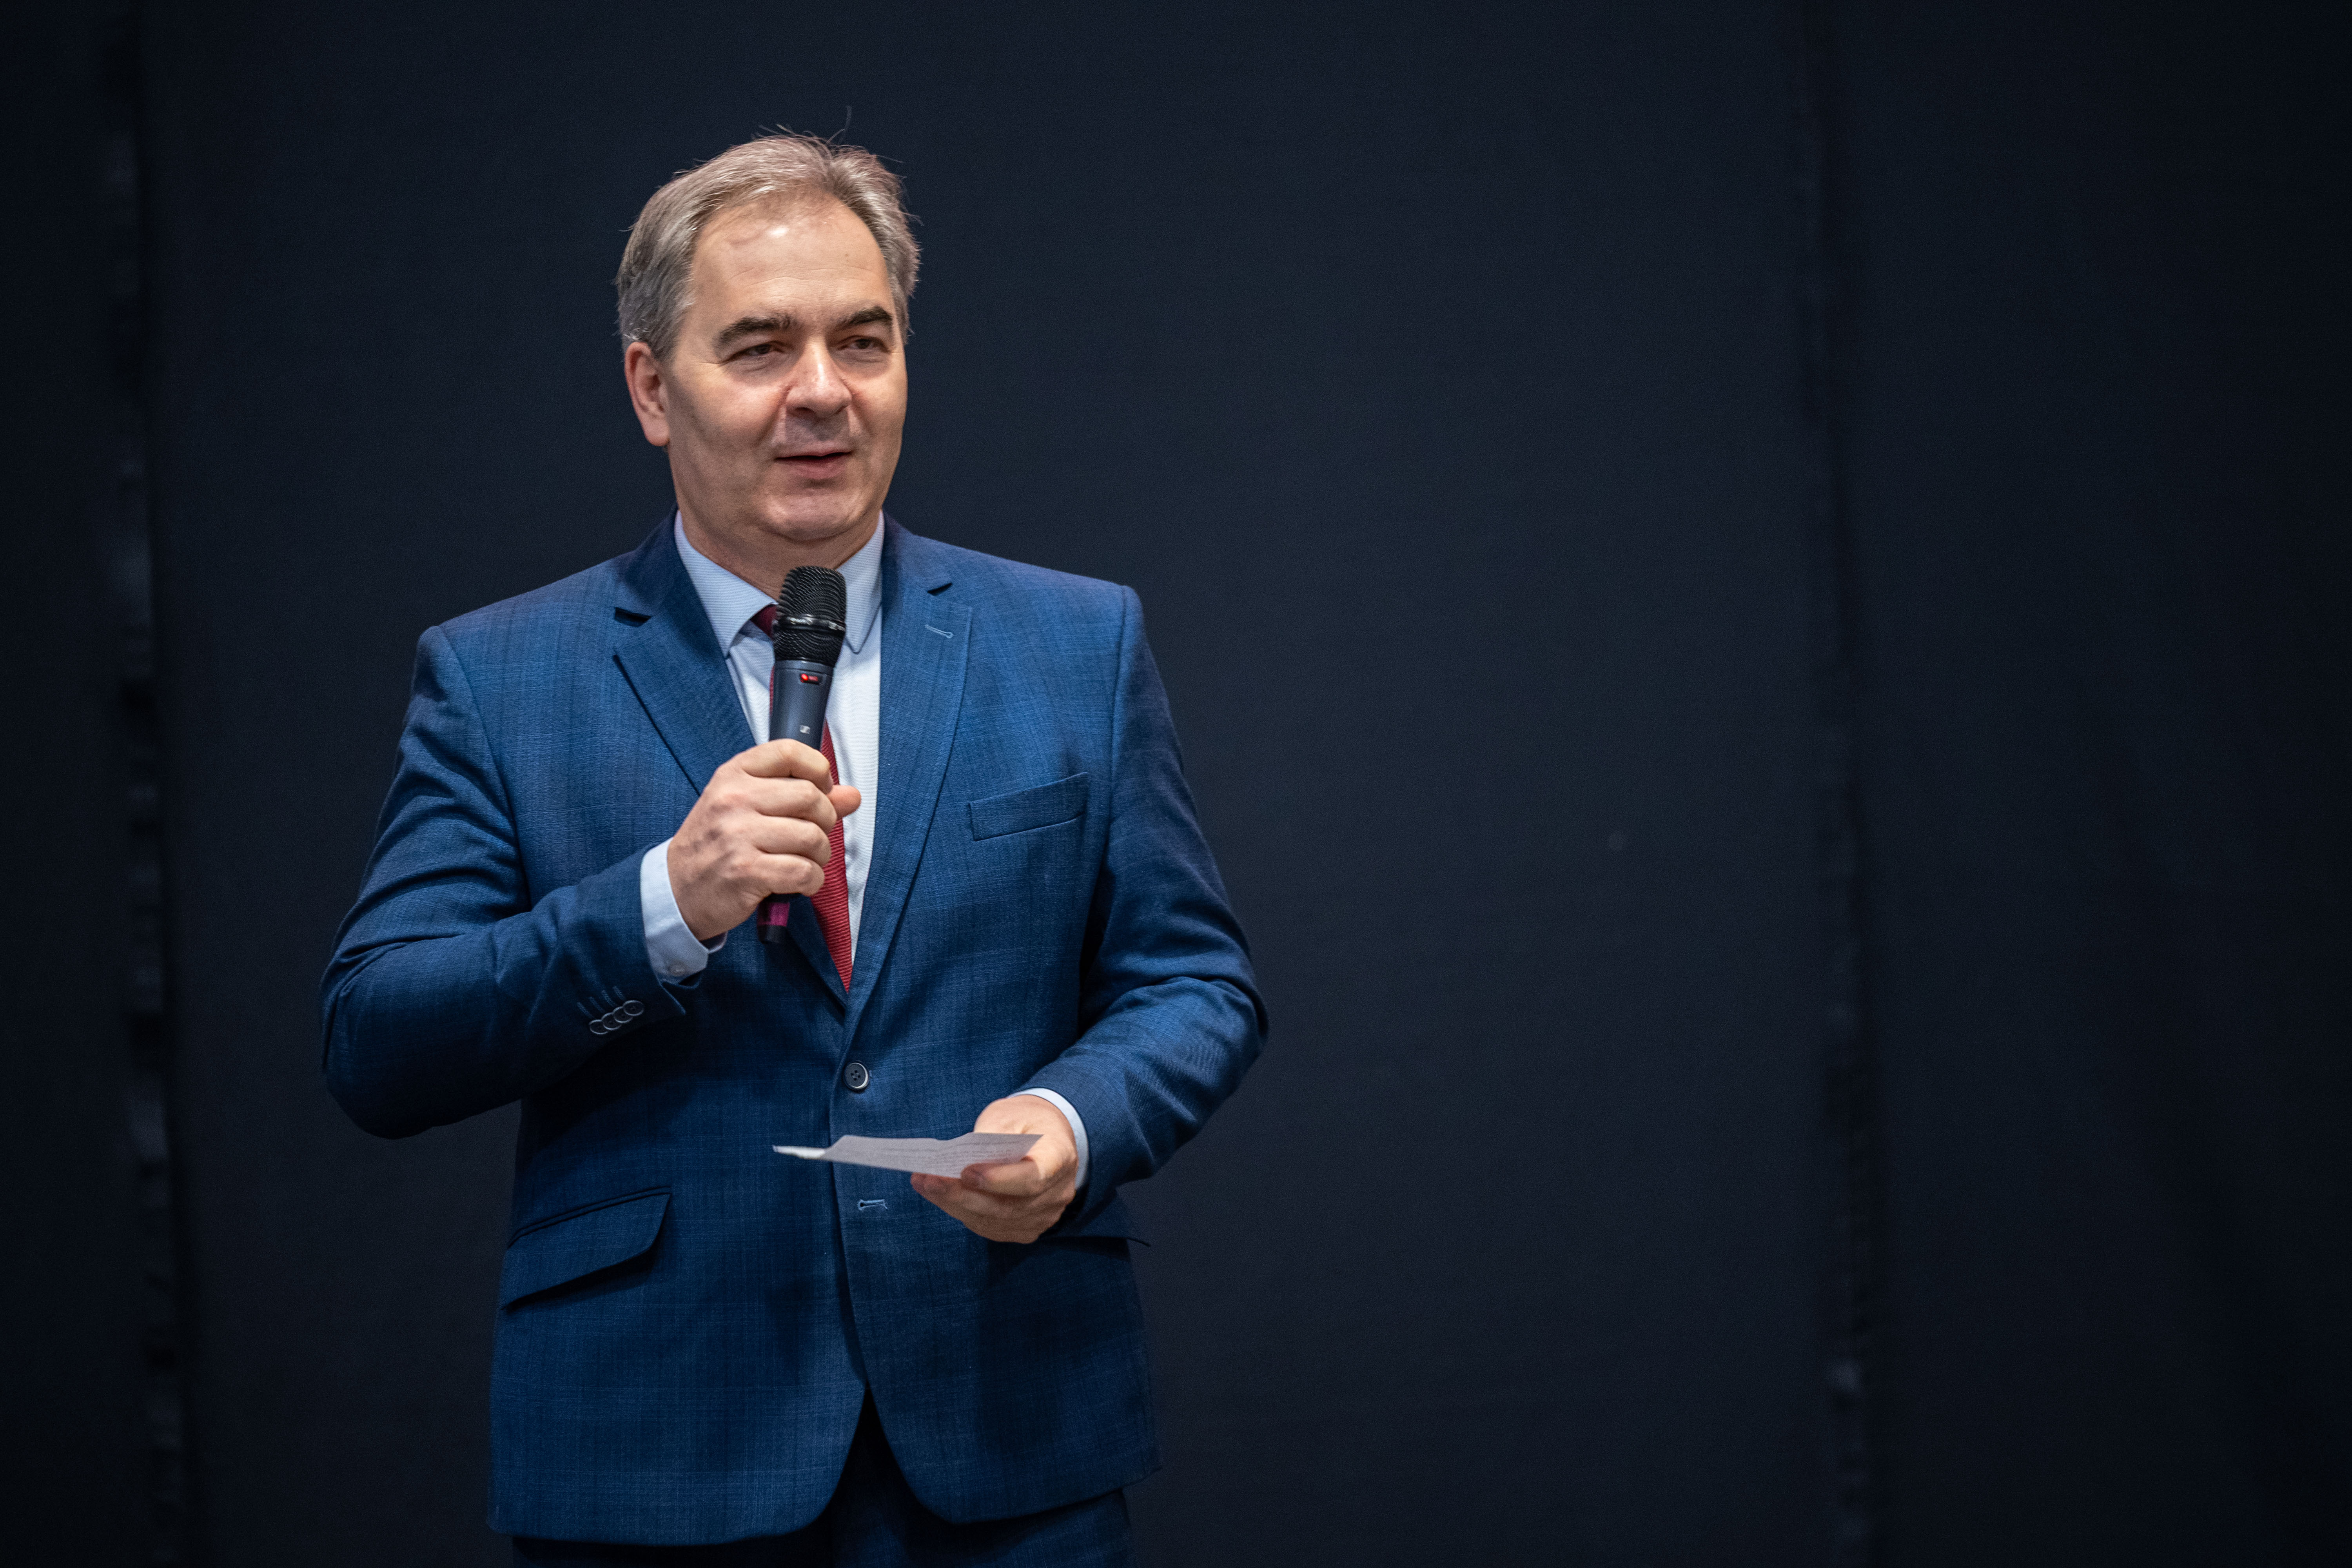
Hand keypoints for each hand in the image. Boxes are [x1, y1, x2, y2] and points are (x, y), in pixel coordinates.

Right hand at [666, 740, 861, 941]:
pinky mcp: (745, 872)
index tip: (821, 789)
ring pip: (812, 836)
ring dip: (820, 854)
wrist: (678, 888)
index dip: (819, 770)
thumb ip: (800, 794)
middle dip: (825, 820)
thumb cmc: (717, 844)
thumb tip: (852, 795)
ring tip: (805, 860)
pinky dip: (812, 880)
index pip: (789, 751)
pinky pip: (803, 871)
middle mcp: (734, 800)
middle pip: (810, 796)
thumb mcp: (748, 807)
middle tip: (813, 834)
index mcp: (734, 775)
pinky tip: (800, 882)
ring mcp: (738, 836)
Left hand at [910, 1095, 1078, 1243]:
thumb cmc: (1024, 1121)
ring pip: (995, 1221)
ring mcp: (1045, 1216)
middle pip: (1008, 1206)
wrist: (1046, 1136)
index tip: (965, 1171)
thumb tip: (959, 1163)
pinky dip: (963, 1213)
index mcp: (1060, 1157)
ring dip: (955, 1205)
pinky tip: (941, 1196)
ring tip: (925, 1185)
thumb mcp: (1009, 1114)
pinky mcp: (1027, 1228)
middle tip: (929, 1180)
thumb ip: (989, 1137)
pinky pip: (991, 1227)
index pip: (1033, 1178)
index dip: (999, 1180)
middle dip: (963, 1195)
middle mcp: (1058, 1193)